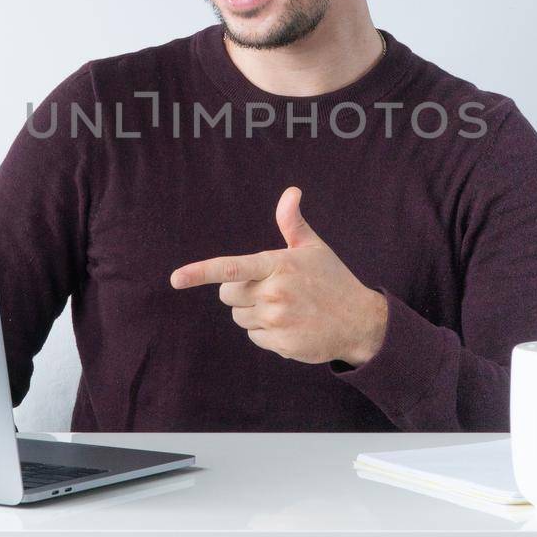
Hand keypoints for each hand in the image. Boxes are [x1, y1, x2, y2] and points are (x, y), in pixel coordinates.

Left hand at [169, 187, 388, 366]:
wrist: (360, 321)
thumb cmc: (333, 280)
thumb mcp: (313, 248)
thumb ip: (292, 223)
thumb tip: (291, 192)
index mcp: (277, 265)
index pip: (231, 269)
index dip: (200, 273)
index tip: (176, 278)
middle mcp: (274, 293)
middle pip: (229, 296)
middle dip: (240, 293)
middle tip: (270, 289)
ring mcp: (277, 320)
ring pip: (240, 318)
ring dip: (254, 313)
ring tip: (285, 307)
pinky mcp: (281, 344)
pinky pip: (255, 337)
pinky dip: (267, 332)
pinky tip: (291, 325)